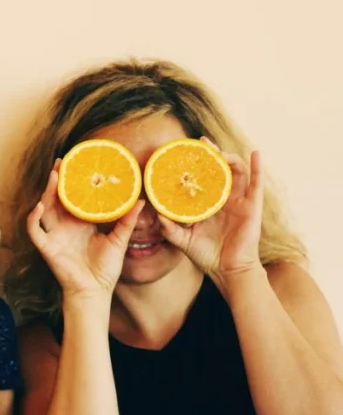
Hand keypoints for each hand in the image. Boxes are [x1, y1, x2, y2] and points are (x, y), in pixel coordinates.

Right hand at [27, 160, 143, 298]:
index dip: (73, 181)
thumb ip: (127, 221)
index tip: (78, 163)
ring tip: (54, 177)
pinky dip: (33, 218)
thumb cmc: (106, 268)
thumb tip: (142, 201)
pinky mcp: (47, 247)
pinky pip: (35, 231)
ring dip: (47, 192)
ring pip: (45, 209)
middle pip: (56, 198)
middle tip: (61, 162)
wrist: (95, 290)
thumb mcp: (119, 240)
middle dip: (57, 180)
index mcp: (80, 223)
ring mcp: (54, 235)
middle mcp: (65, 226)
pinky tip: (39, 206)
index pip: (74, 197)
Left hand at [157, 138, 263, 288]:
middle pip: (219, 170)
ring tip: (217, 150)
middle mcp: (224, 199)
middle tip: (200, 143)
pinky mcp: (252, 206)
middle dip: (211, 155)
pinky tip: (255, 153)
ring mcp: (239, 201)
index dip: (195, 166)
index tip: (182, 153)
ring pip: (237, 172)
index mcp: (208, 204)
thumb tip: (157, 216)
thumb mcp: (182, 240)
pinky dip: (258, 167)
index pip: (202, 179)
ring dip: (228, 157)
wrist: (227, 271)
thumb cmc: (207, 256)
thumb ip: (169, 229)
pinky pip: (257, 184)